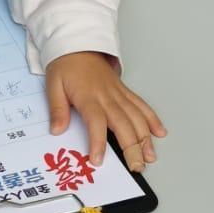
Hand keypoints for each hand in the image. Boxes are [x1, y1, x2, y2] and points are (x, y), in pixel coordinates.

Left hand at [45, 51, 165, 170]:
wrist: (78, 44)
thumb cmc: (65, 66)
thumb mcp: (53, 85)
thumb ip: (57, 109)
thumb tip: (57, 131)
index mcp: (88, 97)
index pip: (96, 123)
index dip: (98, 142)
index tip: (98, 160)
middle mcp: (107, 97)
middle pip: (123, 124)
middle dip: (132, 148)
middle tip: (136, 167)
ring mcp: (119, 94)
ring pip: (137, 117)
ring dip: (145, 138)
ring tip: (150, 157)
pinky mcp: (125, 91)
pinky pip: (142, 105)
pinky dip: (152, 119)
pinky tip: (160, 133)